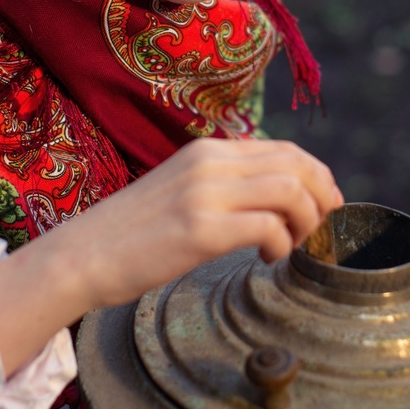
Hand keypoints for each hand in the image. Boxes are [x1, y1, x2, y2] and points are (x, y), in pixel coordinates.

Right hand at [0, 138, 340, 373]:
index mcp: (208, 150)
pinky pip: (268, 227)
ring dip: (307, 222)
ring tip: (293, 245)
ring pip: (290, 191)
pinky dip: (282, 245)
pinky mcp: (201, 229)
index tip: (326, 204)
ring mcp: (205, 194)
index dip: (318, 176)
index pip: (285, 149)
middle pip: (296, 165)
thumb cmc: (132, 233)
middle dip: (323, 197)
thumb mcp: (182, 189)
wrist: (82, 255)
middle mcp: (210, 163)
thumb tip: (273, 198)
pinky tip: (267, 258)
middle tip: (321, 228)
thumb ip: (223, 184)